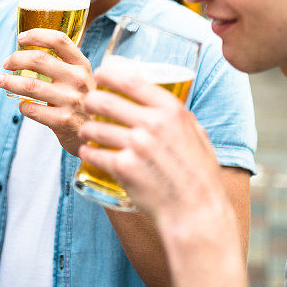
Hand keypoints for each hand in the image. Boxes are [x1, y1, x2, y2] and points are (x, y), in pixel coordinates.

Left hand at [0, 28, 94, 155]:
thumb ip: (65, 64)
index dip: (36, 35)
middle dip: (16, 59)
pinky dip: (21, 106)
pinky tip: (22, 105)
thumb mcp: (83, 78)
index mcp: (82, 65)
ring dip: (10, 82)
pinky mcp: (62, 121)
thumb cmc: (83, 101)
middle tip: (6, 63)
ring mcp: (71, 100)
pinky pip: (31, 109)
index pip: (59, 40)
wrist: (99, 133)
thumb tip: (30, 49)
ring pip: (29, 85)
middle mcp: (78, 79)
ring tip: (1, 81)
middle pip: (39, 59)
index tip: (20, 38)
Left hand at [78, 66, 231, 236]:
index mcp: (171, 111)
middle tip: (88, 104)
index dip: (110, 75)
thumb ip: (176, 116)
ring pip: (96, 128)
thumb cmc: (199, 174)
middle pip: (106, 101)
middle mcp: (152, 124)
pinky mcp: (123, 168)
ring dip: (87, 128)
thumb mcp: (196, 133)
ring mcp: (136, 146)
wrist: (196, 211)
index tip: (100, 75)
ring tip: (87, 130)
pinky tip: (88, 151)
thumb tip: (158, 101)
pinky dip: (87, 151)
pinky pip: (95, 154)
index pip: (131, 80)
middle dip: (91, 101)